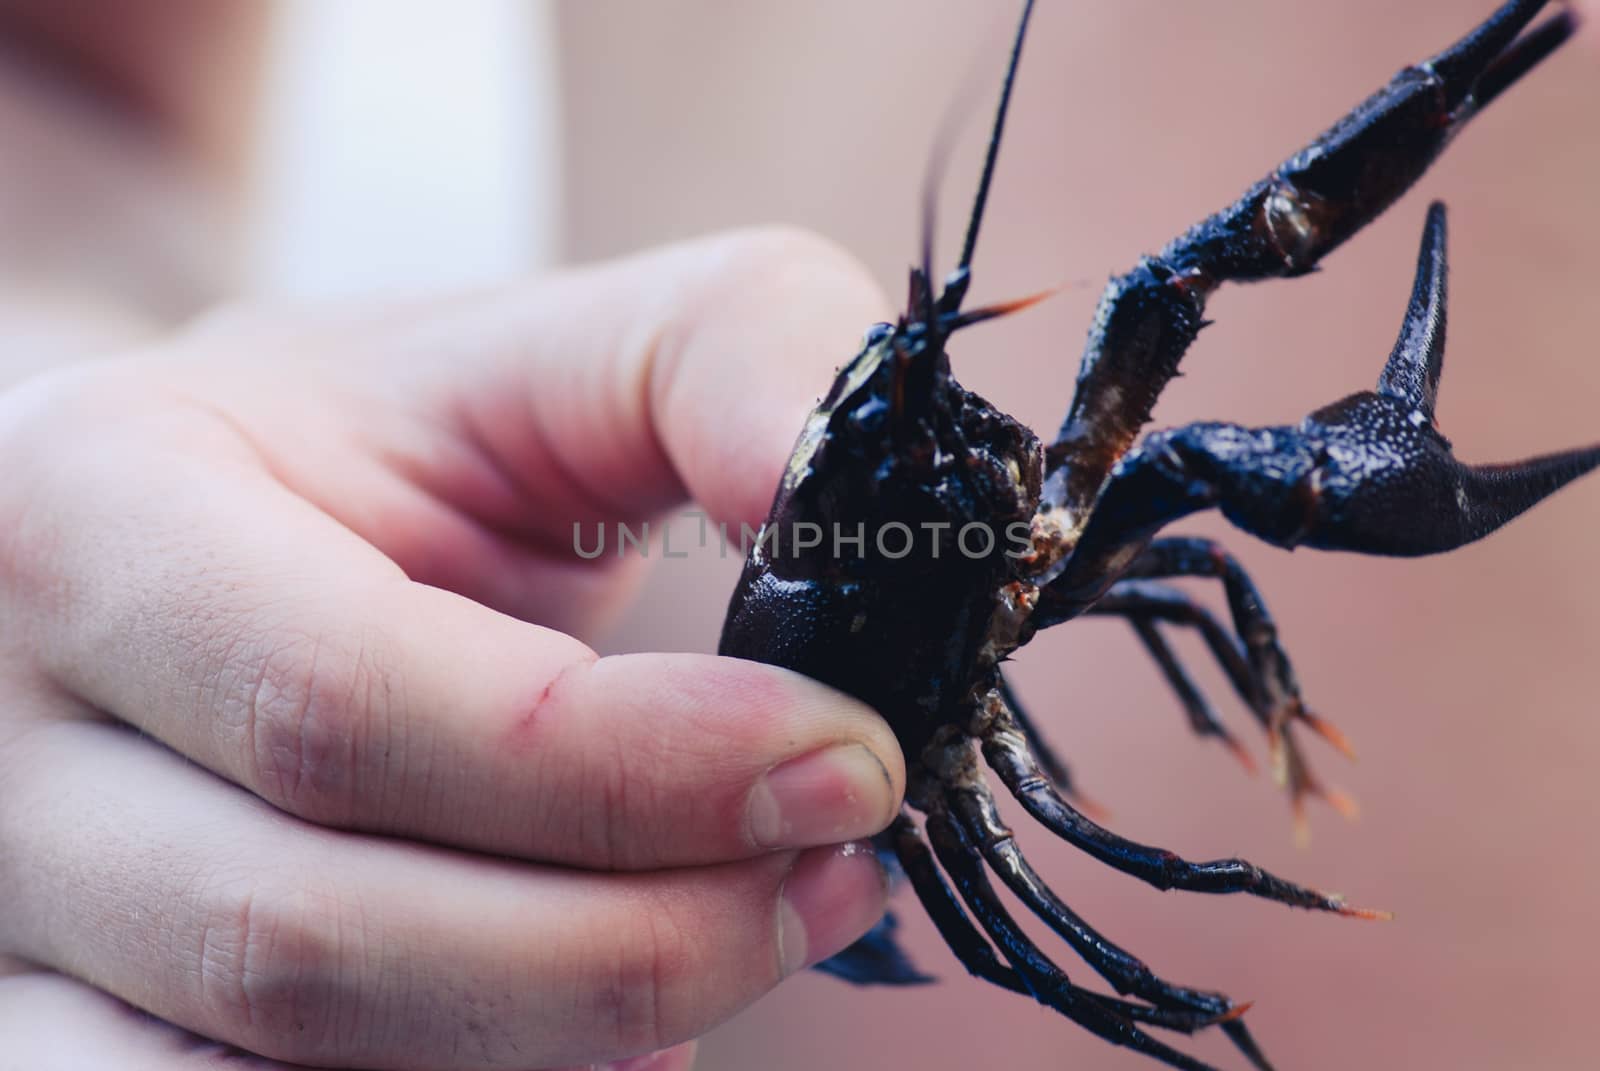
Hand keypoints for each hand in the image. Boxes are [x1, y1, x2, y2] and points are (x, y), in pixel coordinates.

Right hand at [0, 228, 903, 1069]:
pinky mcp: (59, 1020)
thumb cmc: (399, 438)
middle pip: (307, 934)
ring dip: (554, 1048)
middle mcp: (10, 733)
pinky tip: (616, 1043)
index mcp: (95, 509)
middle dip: (622, 941)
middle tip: (832, 876)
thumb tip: (861, 508)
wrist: (218, 522)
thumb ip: (735, 365)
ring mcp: (17, 911)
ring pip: (266, 1070)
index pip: (347, 703)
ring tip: (743, 940)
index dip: (625, 772)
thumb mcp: (560, 346)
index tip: (848, 766)